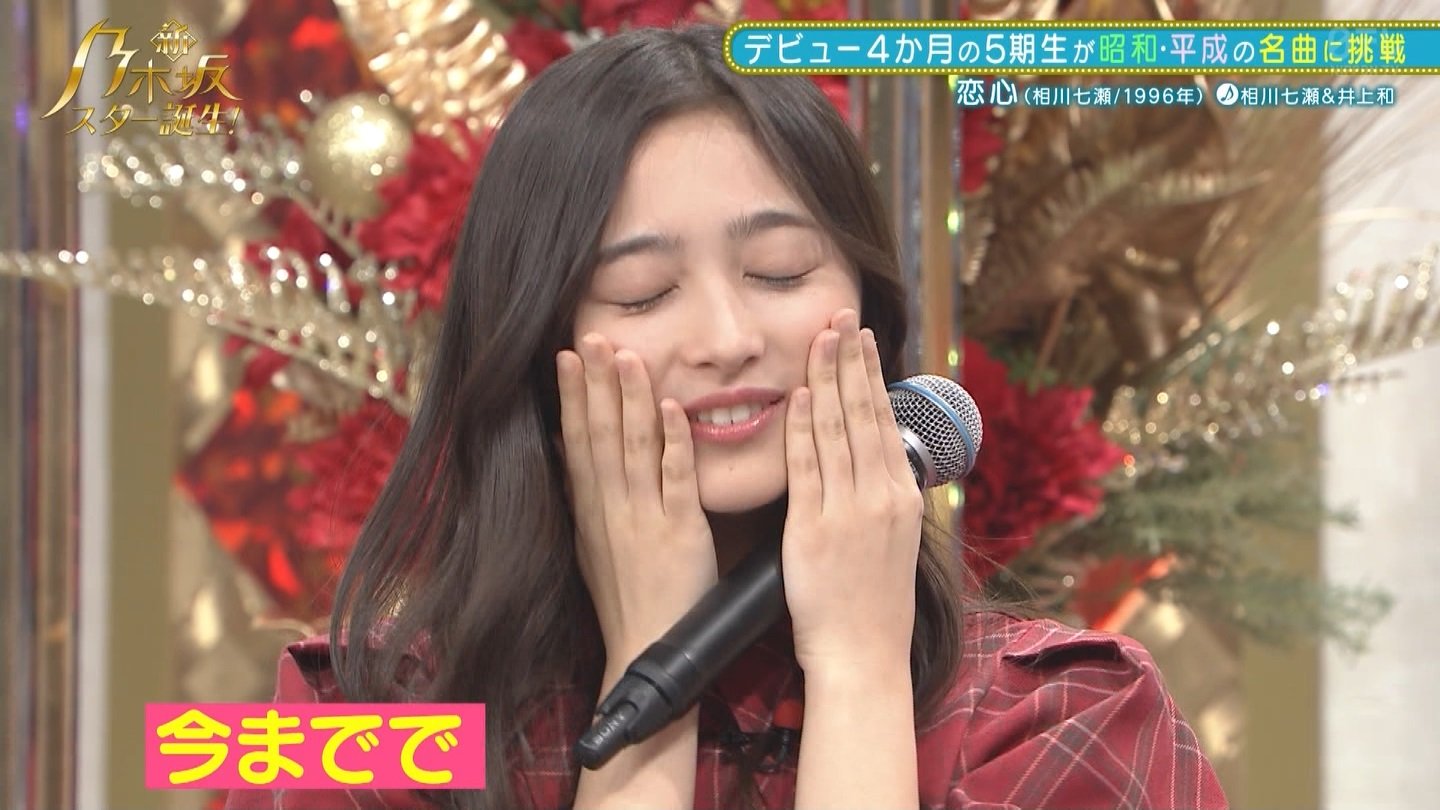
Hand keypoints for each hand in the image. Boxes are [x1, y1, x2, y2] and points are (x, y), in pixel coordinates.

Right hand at [557, 334, 718, 669]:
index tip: (568, 354)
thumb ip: (585, 497)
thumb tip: (568, 450)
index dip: (573, 396)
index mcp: (592, 509)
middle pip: (601, 435)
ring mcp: (644, 518)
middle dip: (595, 383)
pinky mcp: (680, 532)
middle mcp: (612, 508)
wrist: (646, 648)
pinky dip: (673, 443)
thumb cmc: (627, 597)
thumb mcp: (592, 544)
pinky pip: (676, 480)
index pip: (578, 441)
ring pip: (634, 448)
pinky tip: (672, 408)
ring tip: (628, 355)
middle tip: (591, 336)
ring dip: (631, 399)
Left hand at [780, 309, 924, 680]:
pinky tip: (796, 396)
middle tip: (840, 315)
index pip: (883, 420)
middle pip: (862, 414)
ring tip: (819, 338)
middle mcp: (881, 496)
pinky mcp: (816, 529)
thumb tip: (875, 454)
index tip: (860, 337)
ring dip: (825, 379)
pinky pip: (807, 469)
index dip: (869, 374)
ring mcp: (850, 511)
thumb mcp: (892, 540)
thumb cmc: (871, 603)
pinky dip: (802, 429)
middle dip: (849, 360)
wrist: (862, 654)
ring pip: (836, 431)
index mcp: (902, 496)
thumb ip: (882, 494)